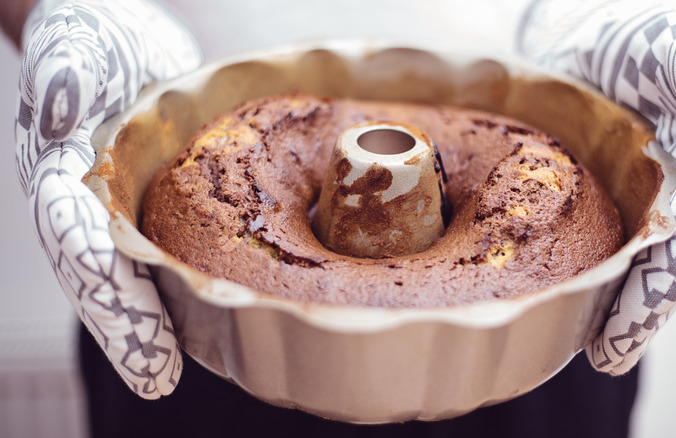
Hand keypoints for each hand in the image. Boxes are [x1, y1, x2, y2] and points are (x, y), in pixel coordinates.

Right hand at [15, 0, 200, 397]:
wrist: (113, 25)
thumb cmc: (83, 38)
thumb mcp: (69, 57)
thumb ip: (61, 86)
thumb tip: (61, 115)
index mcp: (68, 186)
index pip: (88, 259)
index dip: (117, 313)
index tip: (147, 363)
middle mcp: (100, 204)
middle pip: (118, 277)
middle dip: (139, 329)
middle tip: (160, 377)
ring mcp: (134, 201)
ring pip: (150, 264)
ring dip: (173, 308)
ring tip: (202, 351)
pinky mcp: (168, 190)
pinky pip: (183, 234)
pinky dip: (203, 265)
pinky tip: (236, 289)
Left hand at [516, 0, 675, 373]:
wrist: (584, 32)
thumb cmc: (638, 40)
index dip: (659, 292)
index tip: (630, 332)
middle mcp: (651, 198)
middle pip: (647, 266)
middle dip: (631, 314)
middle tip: (606, 354)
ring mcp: (611, 200)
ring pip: (610, 260)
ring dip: (596, 304)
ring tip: (573, 343)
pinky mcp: (568, 194)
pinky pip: (565, 235)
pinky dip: (557, 267)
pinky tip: (536, 294)